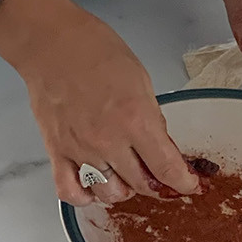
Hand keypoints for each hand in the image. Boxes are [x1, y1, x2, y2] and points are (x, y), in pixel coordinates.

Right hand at [0, 0, 197, 205]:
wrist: (51, 44)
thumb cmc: (94, 51)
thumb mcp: (140, 79)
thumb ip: (151, 117)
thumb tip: (158, 143)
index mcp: (136, 120)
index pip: (167, 168)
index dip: (184, 183)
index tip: (189, 185)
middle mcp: (109, 141)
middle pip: (142, 185)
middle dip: (157, 184)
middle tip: (159, 176)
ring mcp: (81, 150)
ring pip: (110, 194)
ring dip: (124, 190)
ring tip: (126, 176)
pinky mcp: (57, 152)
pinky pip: (71, 192)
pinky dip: (85, 197)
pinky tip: (94, 188)